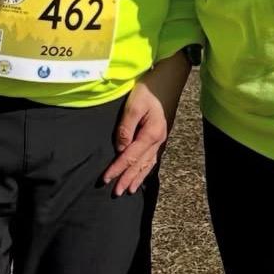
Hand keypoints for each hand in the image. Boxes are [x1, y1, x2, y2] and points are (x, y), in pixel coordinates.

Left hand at [102, 51, 190, 195]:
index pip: (130, 157)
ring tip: (128, 190)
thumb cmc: (149, 90)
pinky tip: (142, 175)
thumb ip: (126, 128)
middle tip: (115, 193)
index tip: (105, 179)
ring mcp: (160, 139)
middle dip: (126, 179)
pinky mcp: (160, 136)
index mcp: (151, 134)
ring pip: (148, 164)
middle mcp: (157, 140)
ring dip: (137, 178)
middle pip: (140, 165)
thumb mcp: (134, 105)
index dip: (117, 169)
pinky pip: (153, 158)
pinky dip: (146, 169)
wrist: (167, 80)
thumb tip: (120, 149)